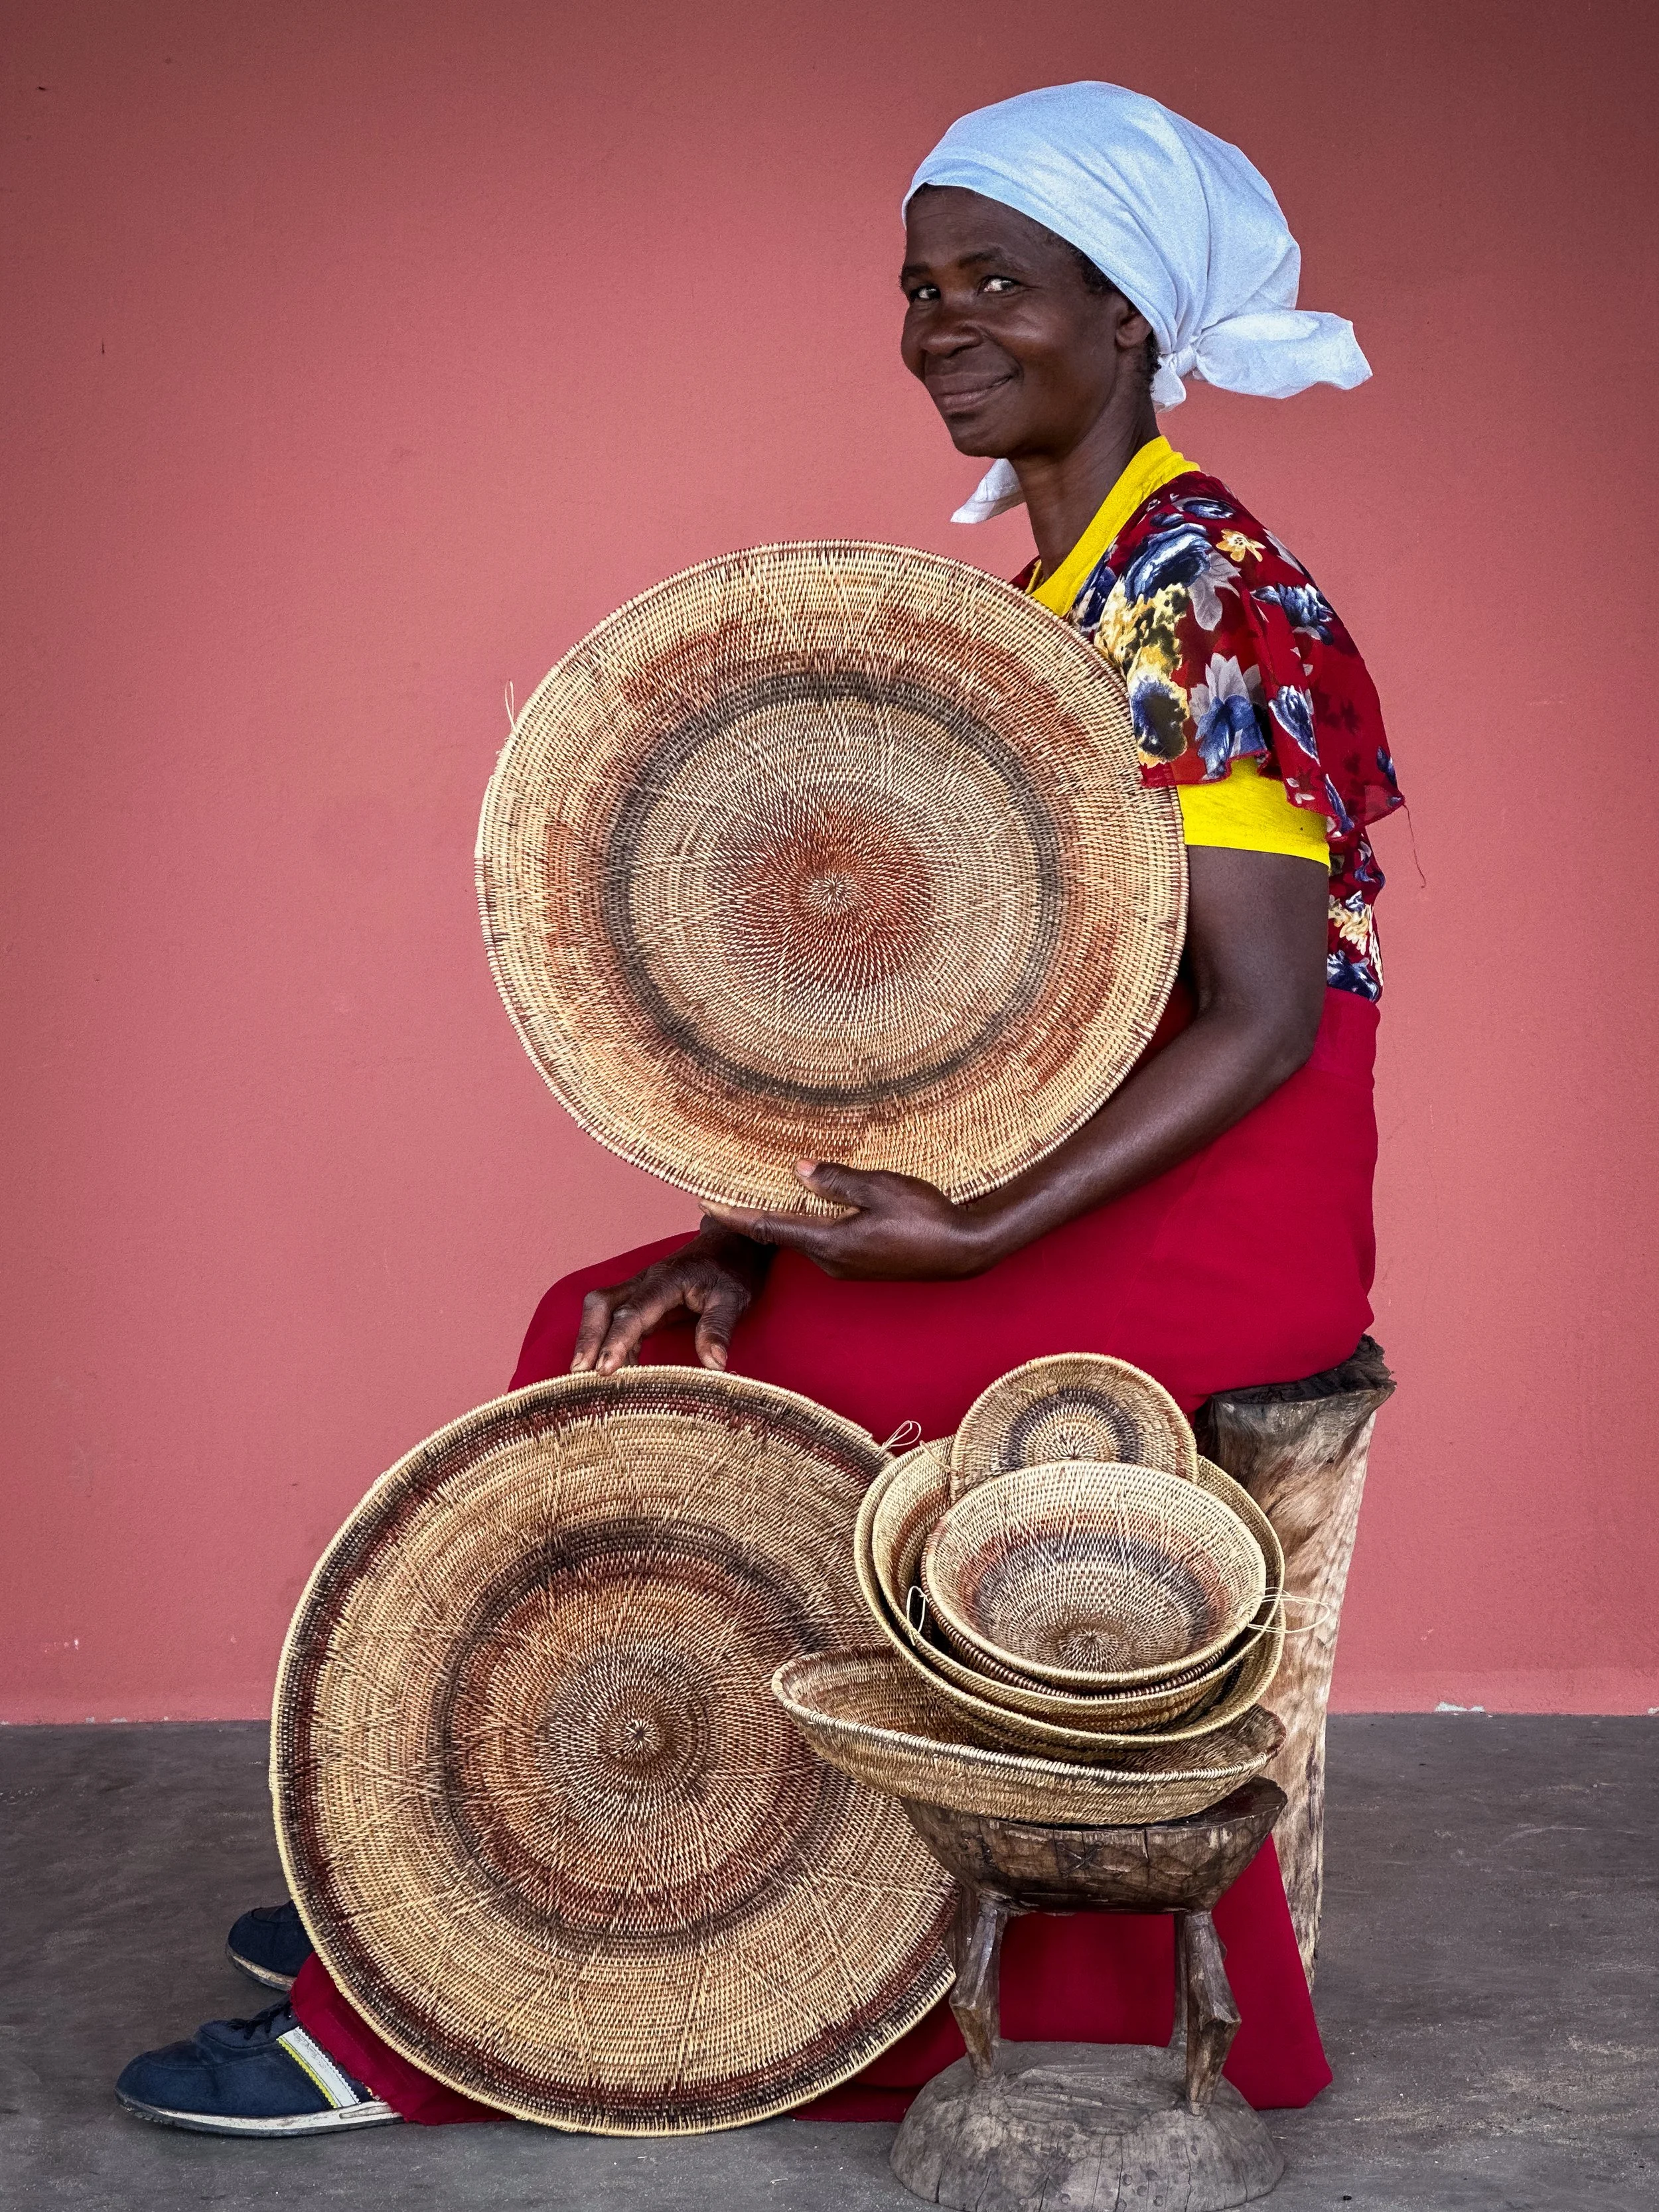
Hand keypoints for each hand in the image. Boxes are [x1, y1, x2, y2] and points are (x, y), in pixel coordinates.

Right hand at [569, 1225, 772, 1374]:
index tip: (605, 1369)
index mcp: (667, 1279)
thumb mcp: (734, 1299)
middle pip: (602, 1305)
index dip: (616, 1340)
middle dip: (587, 1338)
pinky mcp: (643, 1301)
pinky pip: (617, 1322)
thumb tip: (714, 1365)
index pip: (633, 1311)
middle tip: (579, 1374)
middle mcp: (646, 1282)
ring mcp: (641, 1290)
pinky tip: (617, 1370)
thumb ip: (719, 1328)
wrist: (733, 1245)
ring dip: (592, 1342)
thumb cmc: (733, 1270)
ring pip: (603, 1312)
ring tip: (589, 1380)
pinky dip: (611, 1345)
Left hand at [704, 1162, 997, 1281]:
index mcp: (829, 1242)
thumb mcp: (881, 1189)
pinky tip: (809, 1204)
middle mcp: (830, 1261)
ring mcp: (845, 1267)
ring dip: (783, 1217)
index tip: (705, 1203)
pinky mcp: (859, 1265)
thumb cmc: (926, 1217)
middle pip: (781, 1234)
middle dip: (753, 1213)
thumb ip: (836, 1181)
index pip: (768, 1227)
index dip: (734, 1214)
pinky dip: (807, 1223)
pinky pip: (822, 1241)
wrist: (963, 1252)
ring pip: (803, 1237)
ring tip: (763, 1190)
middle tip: (728, 1188)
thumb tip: (797, 1171)